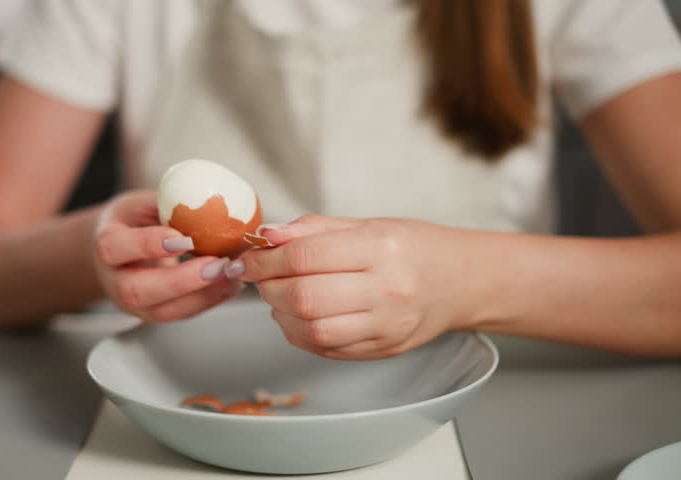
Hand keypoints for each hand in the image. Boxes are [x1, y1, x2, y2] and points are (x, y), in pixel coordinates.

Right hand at [93, 190, 243, 321]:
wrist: (120, 249)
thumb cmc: (135, 220)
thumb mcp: (146, 203)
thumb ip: (171, 205)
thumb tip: (216, 203)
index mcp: (106, 241)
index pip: (115, 247)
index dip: (148, 245)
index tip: (184, 239)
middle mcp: (113, 278)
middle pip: (136, 290)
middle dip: (181, 281)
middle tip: (217, 265)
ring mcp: (131, 302)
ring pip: (161, 311)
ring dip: (202, 295)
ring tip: (230, 275)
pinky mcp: (152, 313)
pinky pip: (179, 315)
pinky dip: (209, 301)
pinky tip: (230, 285)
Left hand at [229, 215, 478, 359]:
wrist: (458, 282)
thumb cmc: (410, 248)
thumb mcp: (365, 224)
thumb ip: (312, 229)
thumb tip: (267, 236)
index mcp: (380, 248)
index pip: (305, 257)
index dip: (264, 260)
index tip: (247, 259)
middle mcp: (386, 290)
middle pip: (304, 297)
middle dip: (268, 287)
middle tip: (261, 277)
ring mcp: (386, 326)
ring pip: (312, 330)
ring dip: (281, 314)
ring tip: (281, 296)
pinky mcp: (382, 350)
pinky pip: (325, 349)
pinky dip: (299, 334)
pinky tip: (300, 316)